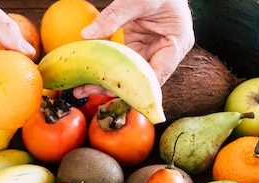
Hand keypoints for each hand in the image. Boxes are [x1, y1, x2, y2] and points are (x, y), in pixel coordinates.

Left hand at [75, 0, 193, 97]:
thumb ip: (114, 16)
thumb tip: (87, 35)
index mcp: (176, 43)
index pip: (157, 75)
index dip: (135, 87)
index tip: (111, 89)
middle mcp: (165, 53)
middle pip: (140, 80)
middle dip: (114, 87)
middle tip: (88, 90)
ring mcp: (150, 52)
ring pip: (128, 75)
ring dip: (106, 82)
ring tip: (82, 88)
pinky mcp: (137, 49)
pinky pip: (121, 65)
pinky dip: (106, 70)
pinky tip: (87, 77)